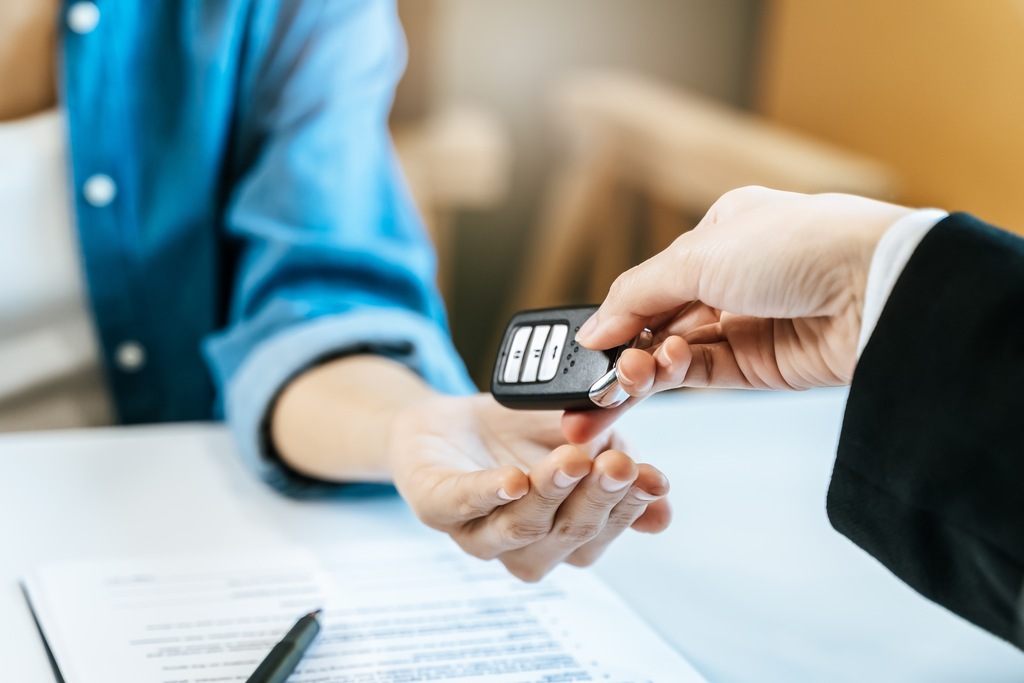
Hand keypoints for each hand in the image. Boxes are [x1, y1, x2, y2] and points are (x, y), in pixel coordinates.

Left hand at [389, 393, 670, 581]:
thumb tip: (662, 510)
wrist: (449, 422)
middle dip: (597, 497)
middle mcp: (524, 546)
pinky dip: (488, 494)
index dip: (631, 507)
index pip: (604, 532)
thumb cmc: (519, 439)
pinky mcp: (435, 508)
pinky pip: (462, 506)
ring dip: (551, 494)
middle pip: (567, 534)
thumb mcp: (581, 442)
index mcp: (563, 536)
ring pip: (520, 528)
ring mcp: (477, 533)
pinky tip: (512, 481)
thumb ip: (617, 469)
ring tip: (574, 460)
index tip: (653, 477)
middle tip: (619, 463)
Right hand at [564, 186, 912, 442]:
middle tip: (585, 392)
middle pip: (658, 323)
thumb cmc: (798, 245)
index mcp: (720, 234)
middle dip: (619, 355)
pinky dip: (672, 375)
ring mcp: (748, 323)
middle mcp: (732, 278)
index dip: (616, 314)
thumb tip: (594, 330)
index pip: (652, 281)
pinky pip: (702, 374)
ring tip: (620, 382)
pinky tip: (653, 372)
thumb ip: (636, 294)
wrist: (877, 287)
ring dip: (642, 369)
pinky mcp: (763, 366)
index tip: (587, 346)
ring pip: (674, 354)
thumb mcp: (698, 254)